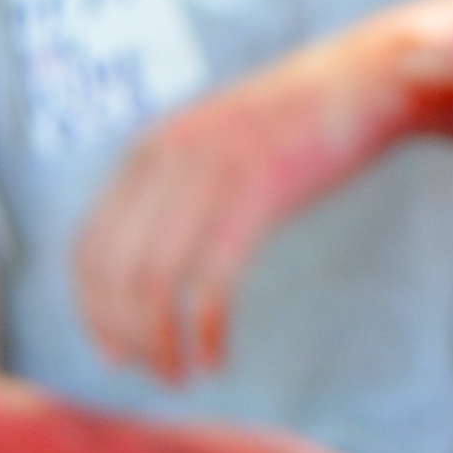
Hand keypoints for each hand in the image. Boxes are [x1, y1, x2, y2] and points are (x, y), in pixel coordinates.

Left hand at [70, 20, 421, 382]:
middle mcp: (167, 161)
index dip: (92, 312)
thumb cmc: (293, 124)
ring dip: (158, 344)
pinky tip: (214, 358)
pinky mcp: (258, 194)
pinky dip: (204, 333)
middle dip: (123, 337)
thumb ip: (171, 193)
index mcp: (148, 152)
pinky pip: (211, 284)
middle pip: (113, 274)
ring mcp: (210, 175)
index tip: (114, 354)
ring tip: (179, 375)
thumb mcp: (211, 146)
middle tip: (154, 373)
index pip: (87, 249)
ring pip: (153, 284)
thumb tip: (143, 270)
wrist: (366, 78)